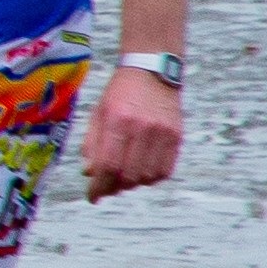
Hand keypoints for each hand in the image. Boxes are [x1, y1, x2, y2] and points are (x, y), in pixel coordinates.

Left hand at [80, 66, 180, 200]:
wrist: (152, 70)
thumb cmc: (120, 93)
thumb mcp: (97, 113)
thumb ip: (91, 144)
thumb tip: (90, 174)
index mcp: (117, 121)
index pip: (108, 166)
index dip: (99, 187)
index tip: (93, 197)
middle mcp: (142, 128)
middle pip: (129, 175)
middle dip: (114, 187)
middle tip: (107, 186)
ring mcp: (163, 133)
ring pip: (148, 177)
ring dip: (133, 184)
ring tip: (124, 177)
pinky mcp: (177, 136)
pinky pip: (165, 170)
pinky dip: (152, 177)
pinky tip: (142, 171)